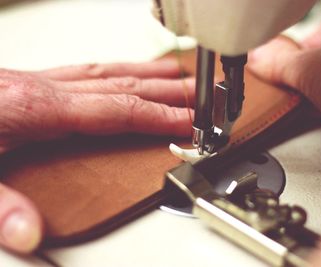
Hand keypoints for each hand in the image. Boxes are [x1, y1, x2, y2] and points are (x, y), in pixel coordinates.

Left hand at [0, 58, 193, 252]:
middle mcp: (44, 88)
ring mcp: (38, 81)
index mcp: (38, 109)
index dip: (160, 115)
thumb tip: (31, 231)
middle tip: (197, 95)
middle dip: (166, 91)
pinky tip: (120, 75)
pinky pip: (87, 72)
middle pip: (122, 86)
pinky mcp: (30, 83)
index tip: (190, 120)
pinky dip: (114, 72)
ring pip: (107, 73)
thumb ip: (2, 206)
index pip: (119, 109)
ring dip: (145, 74)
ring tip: (173, 74)